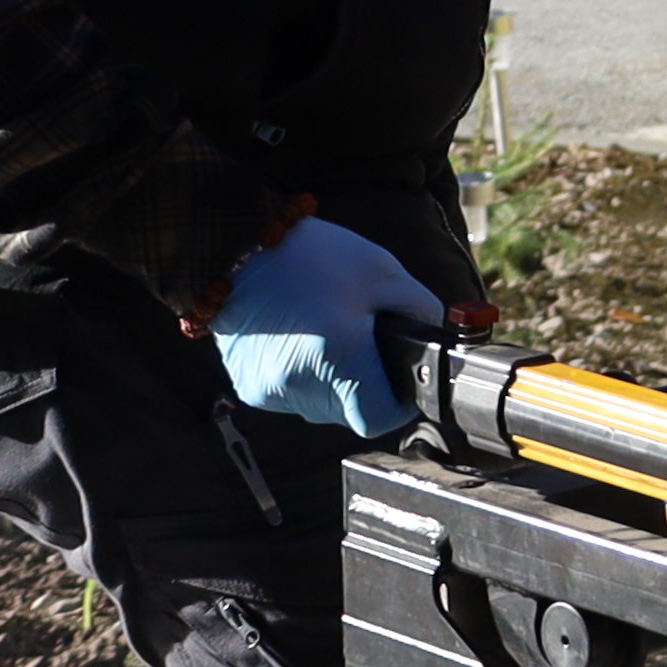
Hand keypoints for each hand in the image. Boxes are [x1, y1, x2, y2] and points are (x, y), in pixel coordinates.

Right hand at [208, 213, 442, 437]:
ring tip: (327, 332)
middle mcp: (301, 387)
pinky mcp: (249, 386)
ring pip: (321, 405)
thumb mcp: (383, 273)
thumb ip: (420, 311)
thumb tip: (431, 342)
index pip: (380, 419)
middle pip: (351, 411)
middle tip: (360, 339)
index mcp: (339, 362)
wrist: (235, 247)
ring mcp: (270, 391)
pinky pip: (292, 393)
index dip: (398, 402)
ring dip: (333, 379)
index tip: (399, 376)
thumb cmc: (310, 256)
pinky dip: (304, 374)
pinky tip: (301, 336)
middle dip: (365, 383)